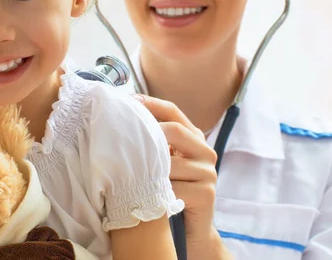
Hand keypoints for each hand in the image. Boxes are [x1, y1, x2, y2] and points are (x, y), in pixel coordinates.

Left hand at [135, 95, 230, 258]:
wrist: (190, 231)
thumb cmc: (170, 192)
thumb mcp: (163, 163)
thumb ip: (154, 143)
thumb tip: (123, 118)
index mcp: (196, 139)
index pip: (174, 112)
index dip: (151, 104)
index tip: (128, 101)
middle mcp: (206, 152)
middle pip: (175, 130)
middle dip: (148, 132)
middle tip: (122, 135)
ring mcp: (209, 173)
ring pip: (170, 162)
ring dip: (147, 167)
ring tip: (126, 170)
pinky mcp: (207, 194)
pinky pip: (174, 186)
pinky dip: (155, 190)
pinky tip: (142, 193)